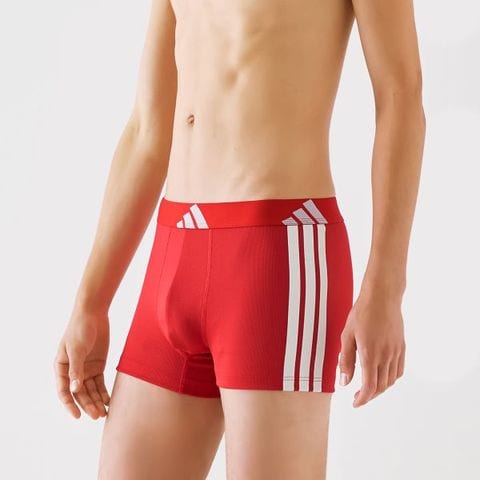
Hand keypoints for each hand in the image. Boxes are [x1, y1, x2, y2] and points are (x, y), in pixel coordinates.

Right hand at [54, 308, 110, 418]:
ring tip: (104, 413)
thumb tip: (74, 390)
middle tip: (97, 416)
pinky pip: (100, 383)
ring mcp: (86, 369)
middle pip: (79, 393)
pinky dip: (104, 393)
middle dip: (87, 405)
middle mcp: (72, 371)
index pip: (63, 391)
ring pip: (90, 390)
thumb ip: (76, 370)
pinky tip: (109, 402)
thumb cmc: (80, 329)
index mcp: (61, 367)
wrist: (93, 314)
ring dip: (96, 402)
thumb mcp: (77, 349)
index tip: (77, 416)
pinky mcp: (98, 366)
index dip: (70, 404)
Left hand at [338, 291, 405, 406]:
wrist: (382, 297)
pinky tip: (382, 376)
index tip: (355, 403)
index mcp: (370, 355)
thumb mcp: (347, 335)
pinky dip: (391, 379)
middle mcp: (385, 357)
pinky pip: (399, 370)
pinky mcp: (402, 347)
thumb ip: (345, 360)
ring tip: (368, 387)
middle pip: (380, 387)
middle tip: (358, 397)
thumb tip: (344, 382)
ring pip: (391, 380)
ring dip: (380, 388)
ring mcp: (396, 352)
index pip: (369, 387)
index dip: (362, 399)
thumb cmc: (362, 313)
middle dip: (369, 396)